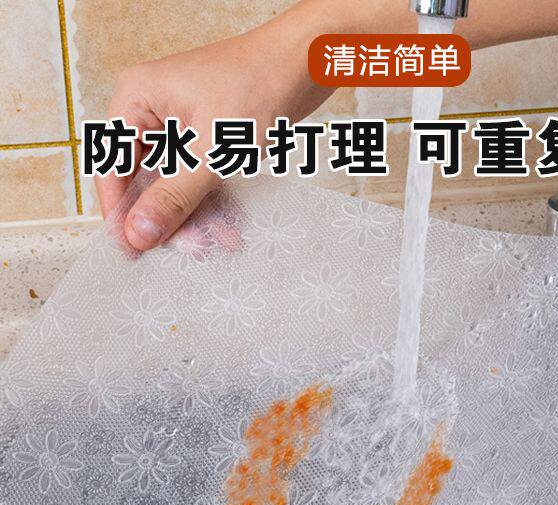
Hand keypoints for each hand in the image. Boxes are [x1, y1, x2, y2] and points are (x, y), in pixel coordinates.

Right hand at [95, 2, 333, 249]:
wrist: (308, 61)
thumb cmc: (259, 86)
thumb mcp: (213, 150)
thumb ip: (175, 195)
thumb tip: (139, 233)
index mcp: (138, 100)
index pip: (113, 167)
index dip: (120, 212)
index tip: (132, 252)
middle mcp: (154, 112)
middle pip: (146, 179)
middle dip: (167, 218)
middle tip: (188, 253)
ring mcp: (183, 125)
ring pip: (177, 184)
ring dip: (196, 217)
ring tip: (218, 246)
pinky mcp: (212, 138)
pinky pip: (202, 179)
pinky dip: (214, 204)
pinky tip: (230, 231)